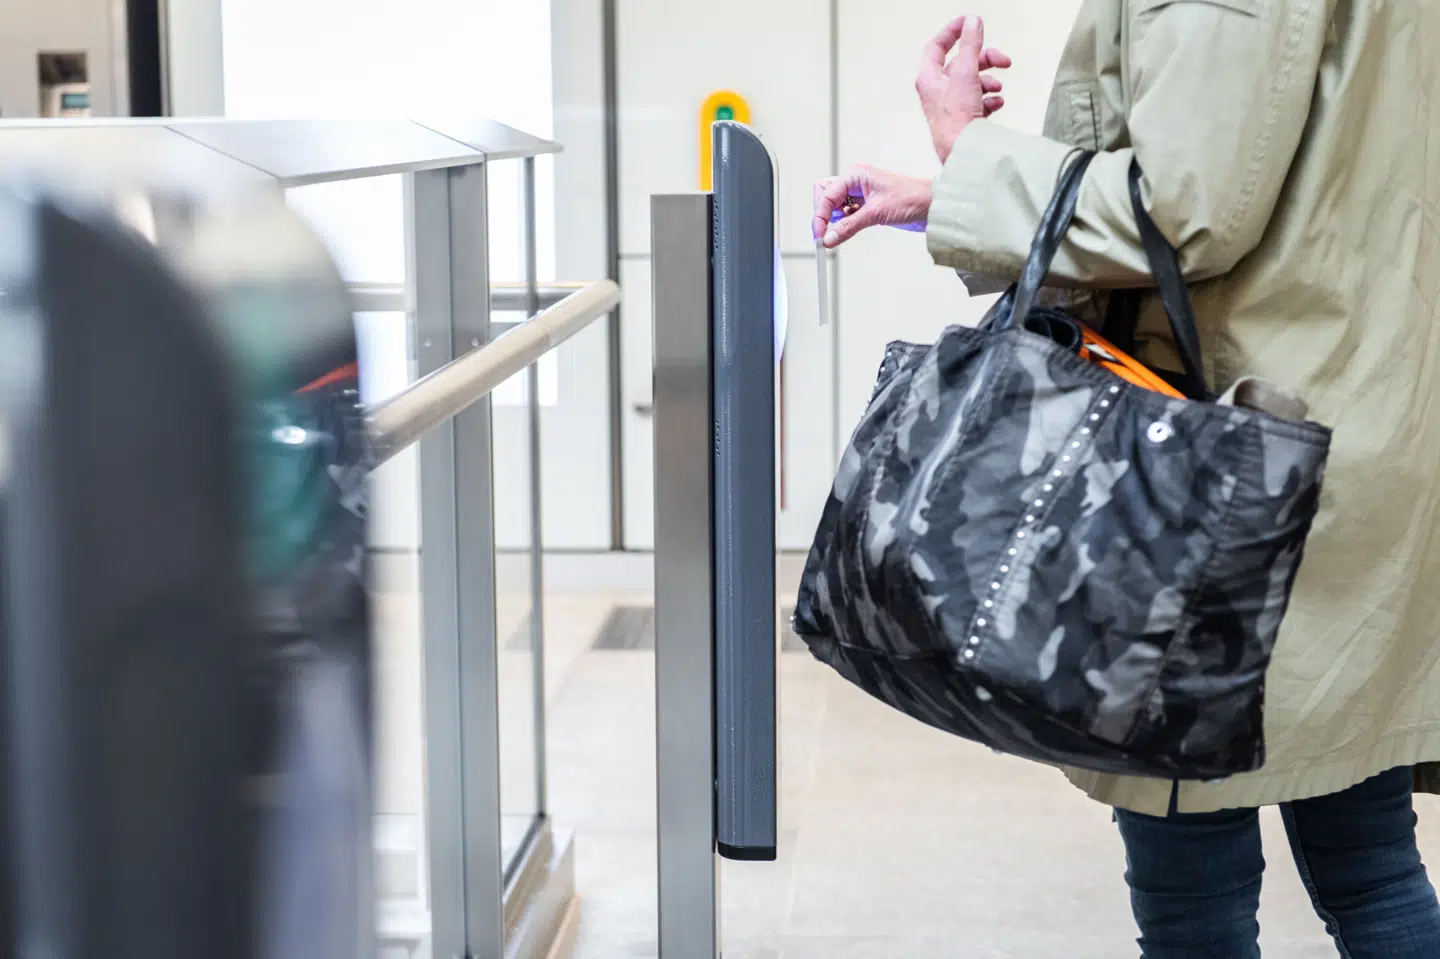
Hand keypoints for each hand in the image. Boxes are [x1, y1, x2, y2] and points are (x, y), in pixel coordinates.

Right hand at [813, 165, 932, 248]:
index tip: (819, 235)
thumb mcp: (876, 214)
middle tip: (824, 233)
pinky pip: (846, 215)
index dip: (820, 216)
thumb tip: (829, 238)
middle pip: (825, 195)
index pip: (827, 194)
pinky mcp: (866, 206)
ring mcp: (860, 194)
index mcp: (856, 174)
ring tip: (839, 233)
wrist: (934, 206)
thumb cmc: (913, 198)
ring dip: (833, 220)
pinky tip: (848, 231)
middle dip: (823, 214)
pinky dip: (843, 224)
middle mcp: (856, 182)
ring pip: (834, 206)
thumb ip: (849, 226)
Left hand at [916, 14, 1010, 162]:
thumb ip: (970, 45)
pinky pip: (979, 102)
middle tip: (1004, 60)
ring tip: (998, 88)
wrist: (964, 153)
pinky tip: (996, 103)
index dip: (952, 32)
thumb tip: (972, 22)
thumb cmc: (956, 120)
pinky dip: (990, 99)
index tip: (970, 23)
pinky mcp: (963, 120)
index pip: (936, 46)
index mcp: (929, 78)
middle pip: (962, 63)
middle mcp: (937, 92)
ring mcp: (950, 106)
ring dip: (989, 81)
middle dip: (985, 59)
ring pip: (973, 82)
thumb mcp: (965, 73)